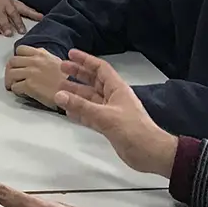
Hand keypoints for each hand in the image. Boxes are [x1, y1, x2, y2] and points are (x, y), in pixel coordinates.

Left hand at [5, 45, 69, 108]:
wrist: (73, 92)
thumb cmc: (66, 79)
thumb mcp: (56, 61)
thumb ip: (43, 57)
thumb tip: (34, 57)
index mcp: (41, 54)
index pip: (20, 49)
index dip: (17, 58)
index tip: (18, 65)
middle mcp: (35, 61)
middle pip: (12, 61)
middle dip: (10, 70)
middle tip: (12, 78)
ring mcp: (31, 73)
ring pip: (10, 73)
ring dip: (10, 81)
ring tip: (14, 86)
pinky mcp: (29, 85)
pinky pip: (15, 86)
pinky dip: (15, 90)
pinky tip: (21, 92)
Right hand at [57, 50, 179, 177]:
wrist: (149, 152)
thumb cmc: (132, 129)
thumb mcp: (105, 116)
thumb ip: (81, 106)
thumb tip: (58, 95)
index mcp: (117, 89)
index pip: (100, 69)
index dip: (85, 60)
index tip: (70, 54)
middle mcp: (113, 97)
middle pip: (93, 82)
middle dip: (78, 75)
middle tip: (60, 69)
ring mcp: (110, 112)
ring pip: (90, 99)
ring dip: (76, 94)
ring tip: (59, 90)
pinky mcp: (108, 125)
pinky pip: (90, 115)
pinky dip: (79, 112)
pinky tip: (68, 111)